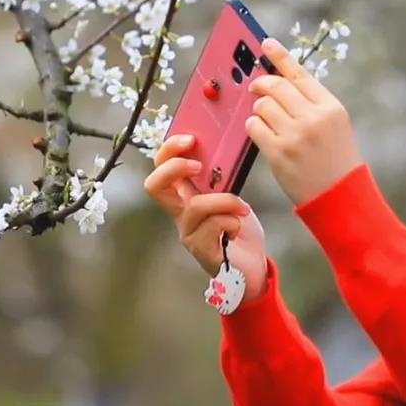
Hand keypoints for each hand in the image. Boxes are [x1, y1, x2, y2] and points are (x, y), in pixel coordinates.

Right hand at [143, 134, 268, 301]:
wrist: (252, 267)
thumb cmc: (239, 229)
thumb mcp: (231, 196)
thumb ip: (221, 178)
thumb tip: (225, 147)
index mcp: (184, 197)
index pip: (160, 168)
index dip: (168, 150)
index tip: (191, 138)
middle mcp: (180, 215)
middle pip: (154, 186)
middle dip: (174, 166)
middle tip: (199, 165)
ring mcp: (188, 234)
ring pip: (196, 206)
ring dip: (226, 201)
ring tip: (243, 209)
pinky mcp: (202, 251)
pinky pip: (215, 226)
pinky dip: (233, 221)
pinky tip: (239, 228)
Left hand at [246, 37, 364, 206]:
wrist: (339, 197)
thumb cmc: (335, 160)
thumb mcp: (335, 125)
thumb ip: (312, 102)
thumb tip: (280, 80)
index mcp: (331, 107)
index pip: (300, 73)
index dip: (280, 56)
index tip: (266, 44)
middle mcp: (314, 118)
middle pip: (275, 86)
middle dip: (262, 84)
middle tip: (256, 88)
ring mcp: (296, 135)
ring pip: (262, 105)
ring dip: (259, 110)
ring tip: (268, 122)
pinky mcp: (279, 153)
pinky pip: (254, 127)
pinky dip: (254, 127)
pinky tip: (262, 134)